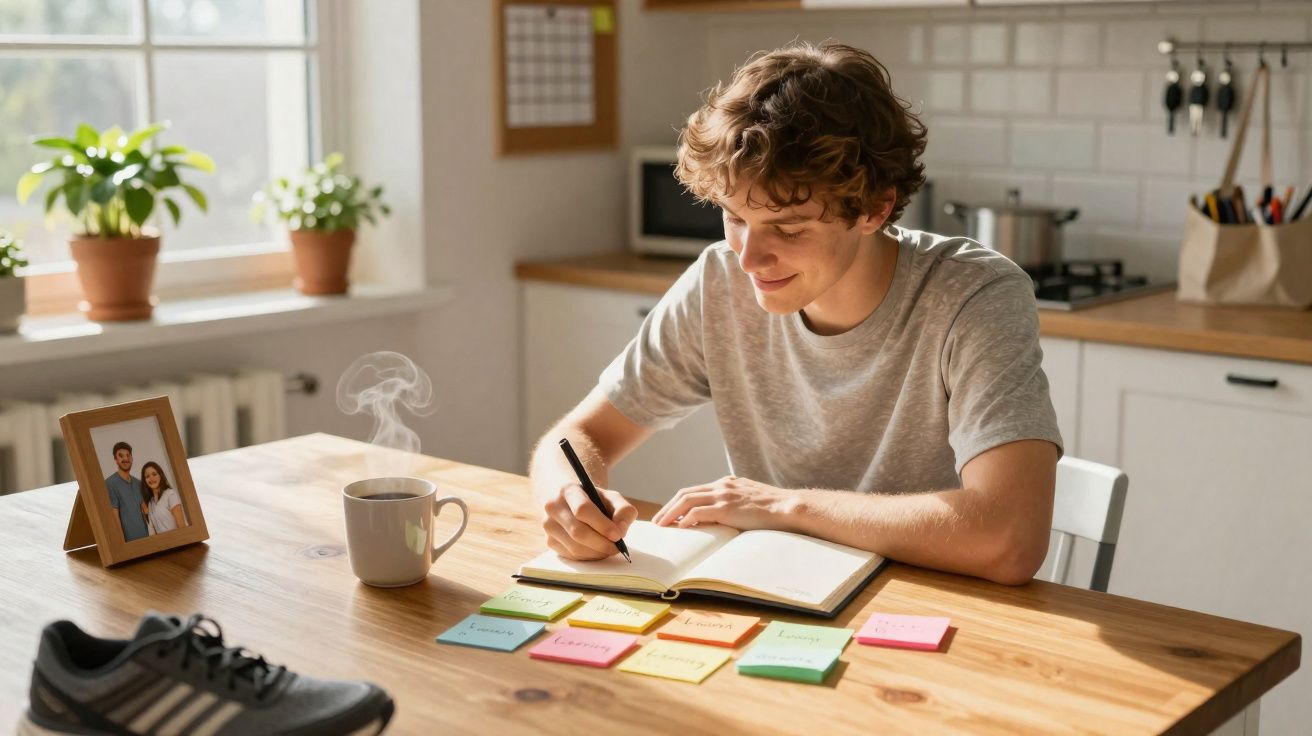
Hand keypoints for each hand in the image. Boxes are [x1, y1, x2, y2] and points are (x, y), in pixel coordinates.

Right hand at [540, 482, 637, 560]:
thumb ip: (623, 510)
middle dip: (601, 543)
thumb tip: (621, 530)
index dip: (602, 525)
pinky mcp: (549, 541)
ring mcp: (548, 525)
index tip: (618, 535)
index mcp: (568, 490)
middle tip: (617, 547)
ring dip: (596, 552)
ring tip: (609, 548)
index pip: (582, 510)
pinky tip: (597, 550)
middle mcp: (553, 506)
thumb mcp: (611, 497)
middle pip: (578, 532)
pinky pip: (571, 555)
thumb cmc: (594, 500)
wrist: (570, 502)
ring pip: (575, 547)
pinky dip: (588, 556)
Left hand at [651, 476, 798, 530]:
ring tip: (662, 525)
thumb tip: (726, 518)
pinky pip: (698, 512)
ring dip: (671, 513)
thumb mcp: (751, 500)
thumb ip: (737, 503)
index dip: (679, 502)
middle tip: (658, 520)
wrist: (789, 507)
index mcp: (727, 483)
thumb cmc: (775, 509)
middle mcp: (722, 485)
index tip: (670, 513)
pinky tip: (680, 528)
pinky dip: (686, 519)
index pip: (696, 490)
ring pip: (687, 500)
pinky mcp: (726, 507)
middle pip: (685, 493)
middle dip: (668, 506)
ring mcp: (723, 495)